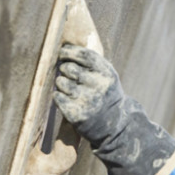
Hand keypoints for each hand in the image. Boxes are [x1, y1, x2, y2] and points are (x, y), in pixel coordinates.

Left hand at [53, 43, 174, 174]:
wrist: (116, 126)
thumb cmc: (107, 96)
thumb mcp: (108, 77)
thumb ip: (93, 62)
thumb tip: (66, 48)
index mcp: (107, 74)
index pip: (84, 55)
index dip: (70, 51)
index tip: (63, 52)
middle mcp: (98, 86)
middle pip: (69, 68)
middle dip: (65, 69)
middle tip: (68, 73)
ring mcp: (87, 101)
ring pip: (61, 82)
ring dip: (61, 83)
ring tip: (69, 88)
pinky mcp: (77, 114)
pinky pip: (58, 97)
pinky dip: (59, 96)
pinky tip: (66, 99)